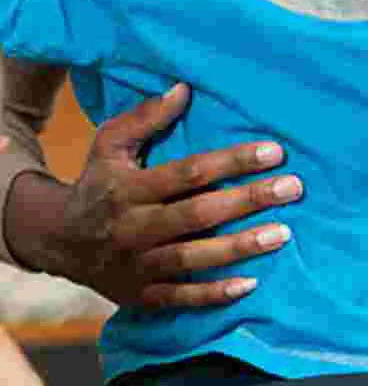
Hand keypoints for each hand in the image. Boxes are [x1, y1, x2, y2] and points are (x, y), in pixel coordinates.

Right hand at [13, 83, 298, 307]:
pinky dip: (212, 295)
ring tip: (283, 234)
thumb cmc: (99, 183)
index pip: (188, 173)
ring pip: (192, 258)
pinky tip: (250, 285)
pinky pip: (178, 297)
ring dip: (239, 248)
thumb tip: (184, 88)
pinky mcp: (139, 294)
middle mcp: (133, 227)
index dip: (232, 161)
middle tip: (292, 189)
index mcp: (129, 188)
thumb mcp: (109, 145)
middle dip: (247, 201)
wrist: (57, 240)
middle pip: (197, 214)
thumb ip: (144, 118)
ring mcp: (136, 264)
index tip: (275, 152)